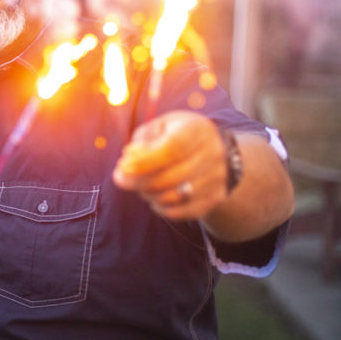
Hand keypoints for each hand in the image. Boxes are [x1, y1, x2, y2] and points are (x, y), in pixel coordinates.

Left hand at [112, 110, 228, 220]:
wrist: (210, 148)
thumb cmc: (174, 135)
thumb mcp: (157, 128)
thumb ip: (141, 142)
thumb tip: (126, 165)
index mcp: (197, 130)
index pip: (172, 149)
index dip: (145, 161)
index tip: (122, 167)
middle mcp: (213, 153)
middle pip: (172, 176)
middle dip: (140, 182)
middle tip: (122, 179)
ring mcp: (218, 177)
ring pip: (176, 196)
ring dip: (149, 195)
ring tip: (140, 186)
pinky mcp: (216, 197)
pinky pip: (185, 212)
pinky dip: (163, 209)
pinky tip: (154, 199)